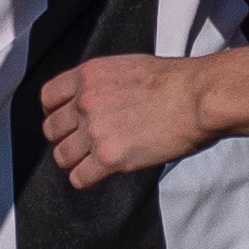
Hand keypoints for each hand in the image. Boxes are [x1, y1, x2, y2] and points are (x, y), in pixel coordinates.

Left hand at [37, 52, 213, 190]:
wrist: (199, 97)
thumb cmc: (177, 81)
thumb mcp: (129, 67)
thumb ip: (105, 84)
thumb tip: (100, 101)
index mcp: (88, 75)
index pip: (48, 98)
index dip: (56, 113)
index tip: (68, 122)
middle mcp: (84, 102)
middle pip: (52, 130)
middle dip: (66, 139)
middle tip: (85, 145)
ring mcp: (94, 130)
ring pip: (62, 157)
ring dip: (76, 162)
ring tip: (94, 162)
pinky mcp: (109, 158)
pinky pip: (80, 178)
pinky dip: (87, 180)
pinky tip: (100, 176)